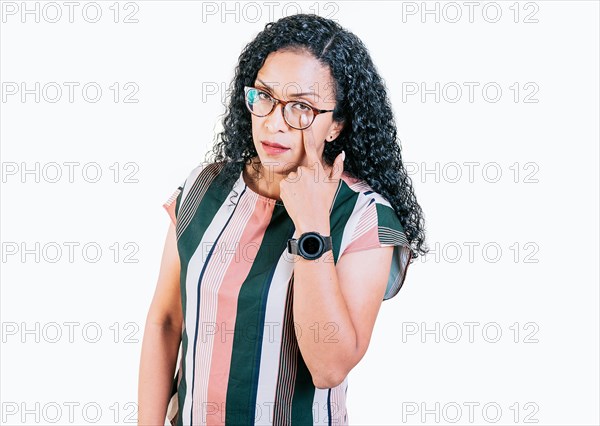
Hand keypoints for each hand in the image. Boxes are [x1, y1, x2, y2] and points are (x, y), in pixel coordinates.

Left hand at [279, 114, 344, 234]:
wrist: (312, 221)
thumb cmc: (324, 203)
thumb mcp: (333, 185)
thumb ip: (337, 167)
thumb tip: (342, 154)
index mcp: (316, 169)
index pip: (311, 147)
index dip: (307, 132)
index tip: (303, 119)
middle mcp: (303, 171)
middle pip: (300, 169)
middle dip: (303, 178)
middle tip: (309, 192)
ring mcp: (292, 178)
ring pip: (292, 177)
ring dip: (296, 185)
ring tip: (303, 197)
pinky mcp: (283, 186)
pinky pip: (285, 184)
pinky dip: (289, 190)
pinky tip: (296, 199)